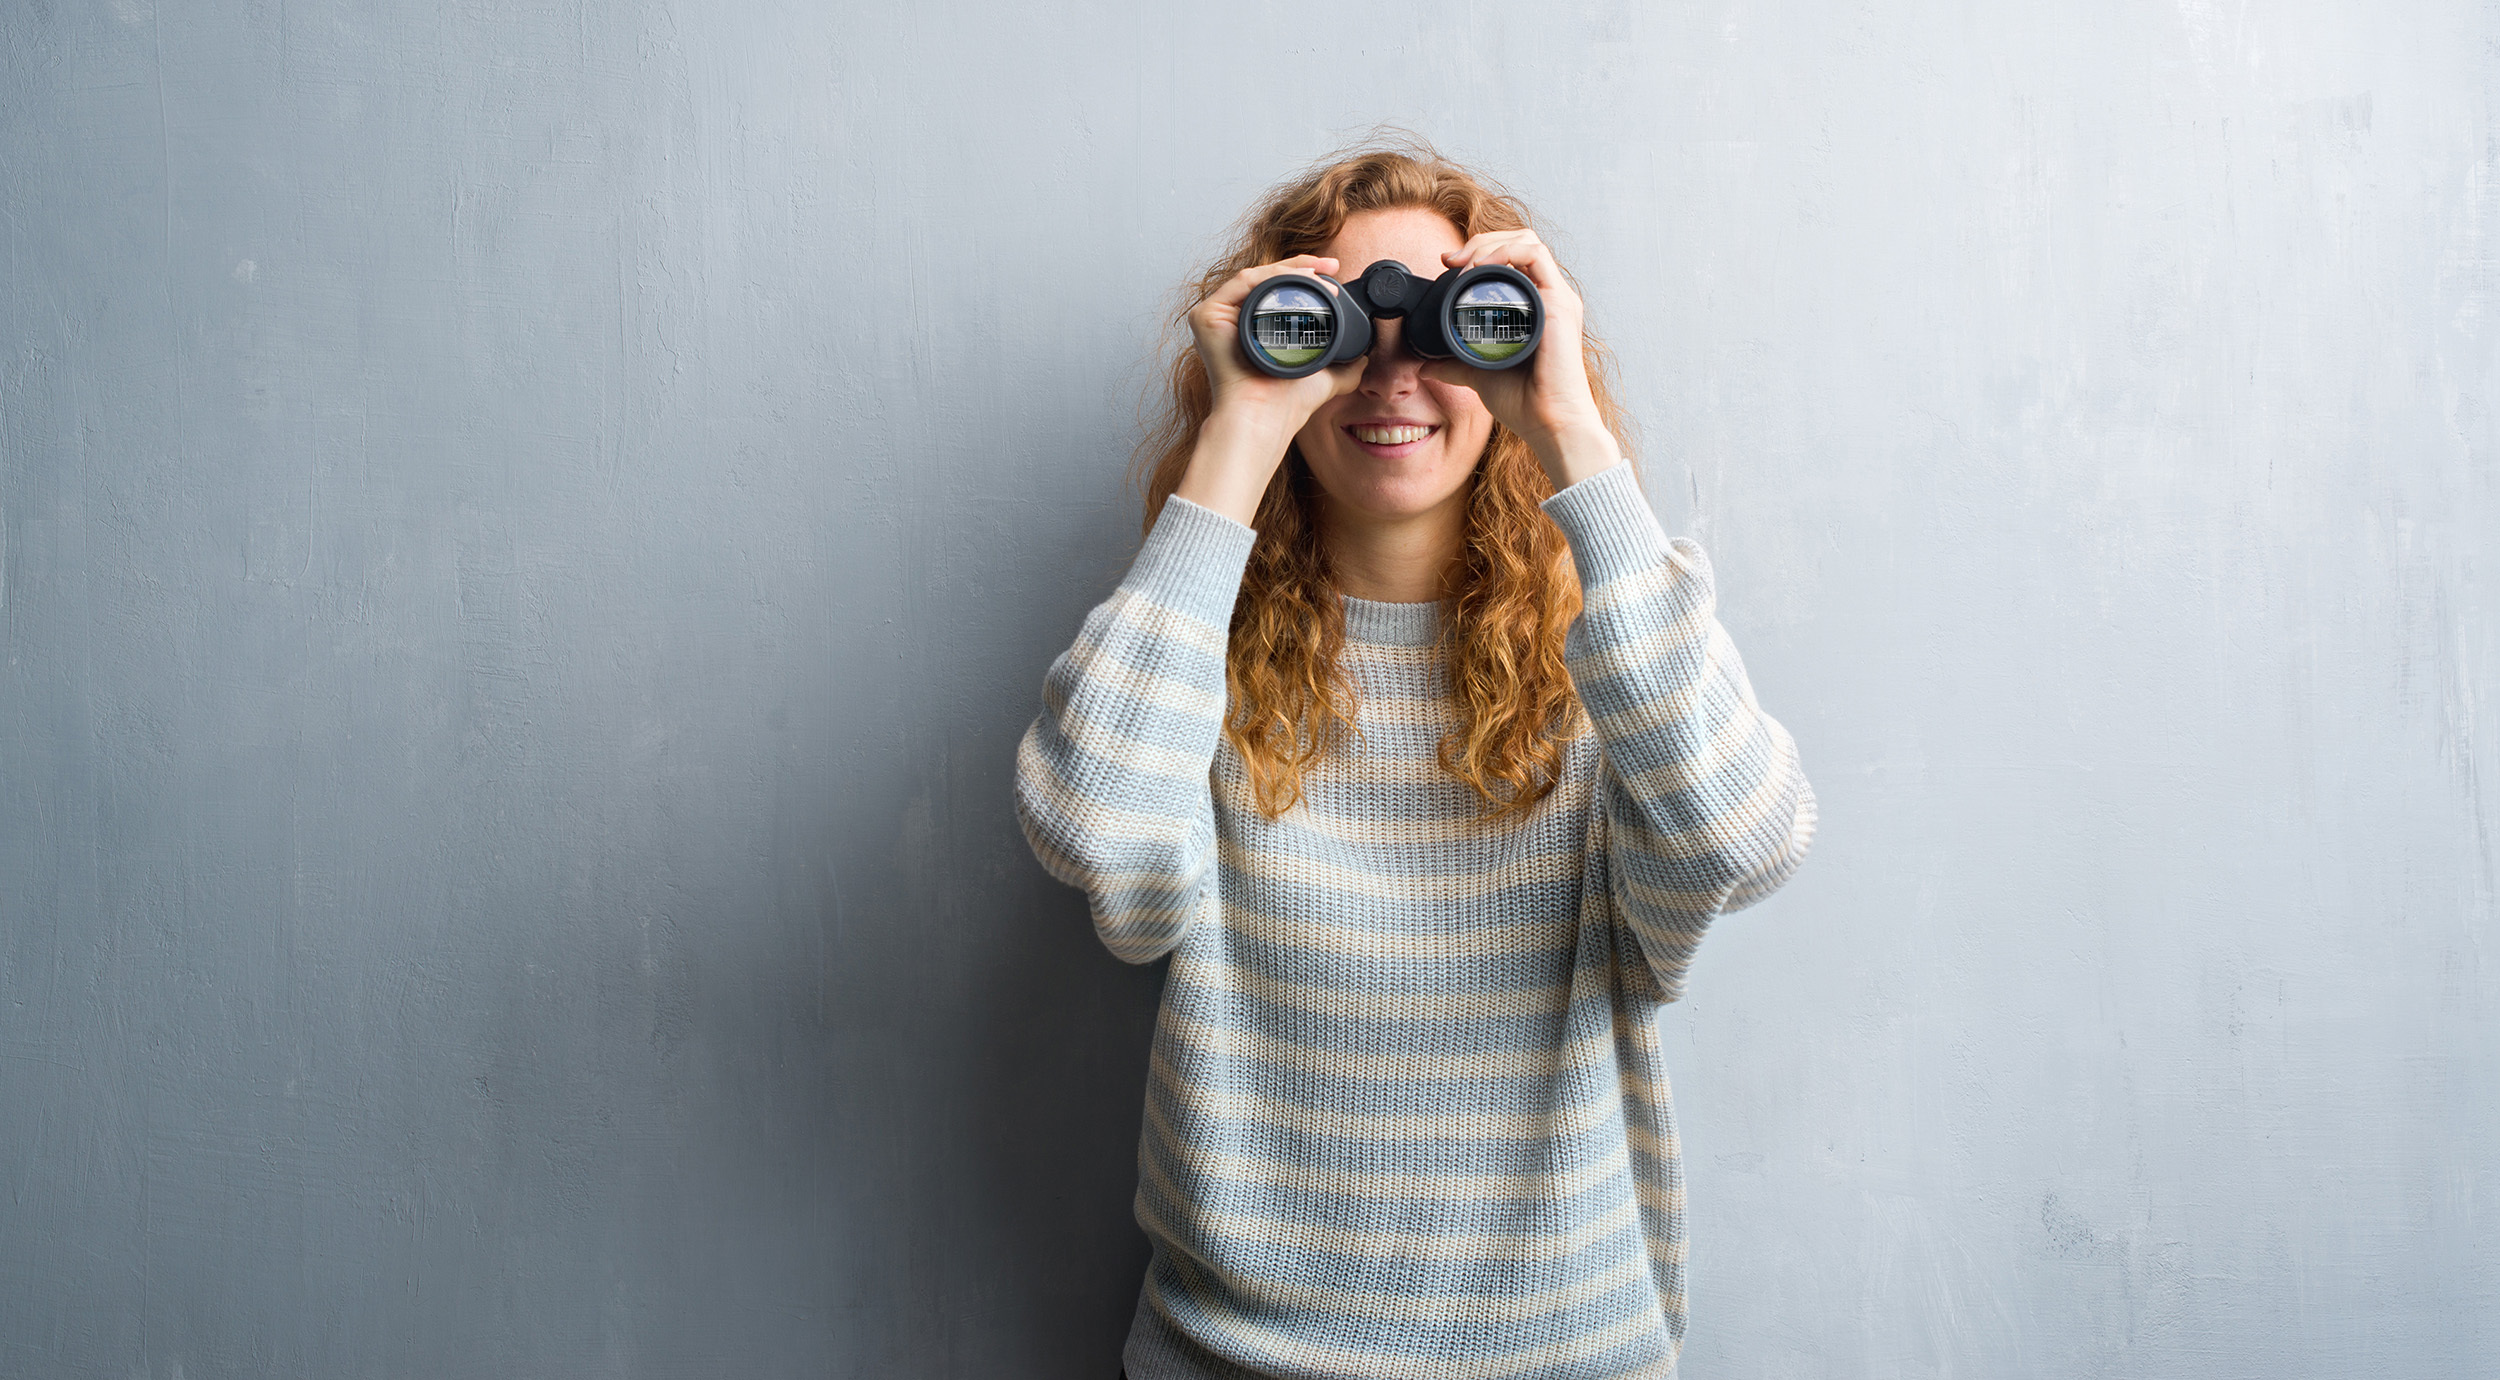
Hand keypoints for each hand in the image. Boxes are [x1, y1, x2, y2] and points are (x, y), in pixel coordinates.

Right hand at [1176, 256, 1364, 524]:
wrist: (1266, 415)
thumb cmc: (1287, 403)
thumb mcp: (1325, 378)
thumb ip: (1345, 367)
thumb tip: (1365, 356)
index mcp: (1252, 328)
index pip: (1278, 291)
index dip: (1306, 276)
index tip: (1334, 272)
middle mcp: (1231, 320)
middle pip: (1266, 279)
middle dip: (1302, 266)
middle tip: (1331, 265)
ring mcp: (1216, 317)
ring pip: (1256, 277)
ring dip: (1290, 269)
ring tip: (1319, 273)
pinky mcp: (1205, 316)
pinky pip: (1241, 283)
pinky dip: (1270, 276)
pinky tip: (1296, 278)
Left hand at [1416, 230, 1622, 489]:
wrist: (1548, 423)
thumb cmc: (1526, 403)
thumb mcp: (1479, 375)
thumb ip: (1454, 365)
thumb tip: (1424, 365)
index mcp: (1535, 308)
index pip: (1513, 259)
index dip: (1479, 252)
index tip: (1448, 265)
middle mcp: (1549, 297)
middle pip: (1519, 242)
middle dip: (1481, 241)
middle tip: (1450, 259)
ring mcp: (1557, 298)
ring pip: (1527, 241)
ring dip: (1490, 243)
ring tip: (1463, 261)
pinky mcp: (1559, 304)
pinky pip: (1535, 257)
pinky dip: (1506, 252)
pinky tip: (1481, 265)